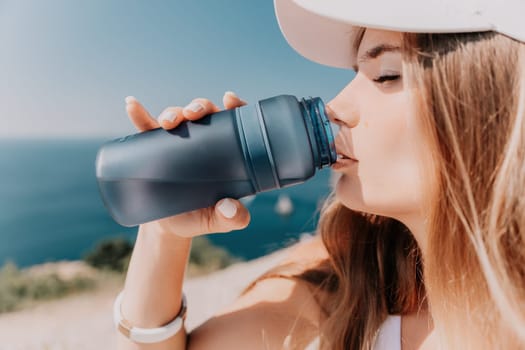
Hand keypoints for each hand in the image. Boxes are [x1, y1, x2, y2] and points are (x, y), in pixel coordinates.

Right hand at [124, 91, 250, 237]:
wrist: (168, 226)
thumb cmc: (199, 218)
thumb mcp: (218, 220)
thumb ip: (232, 218)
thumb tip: (229, 208)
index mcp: (225, 151)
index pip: (234, 122)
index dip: (235, 106)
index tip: (230, 100)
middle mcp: (202, 141)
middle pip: (204, 113)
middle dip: (199, 106)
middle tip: (194, 114)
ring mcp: (177, 142)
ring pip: (177, 117)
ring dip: (173, 112)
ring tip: (168, 122)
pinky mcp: (154, 148)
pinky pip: (146, 128)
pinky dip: (139, 115)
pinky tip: (132, 105)